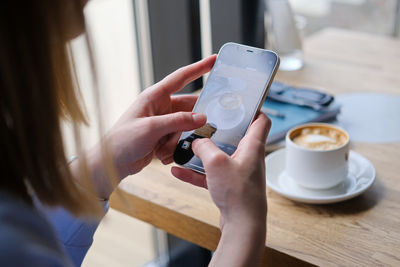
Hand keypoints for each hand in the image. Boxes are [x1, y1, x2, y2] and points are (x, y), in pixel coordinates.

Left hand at [80, 55, 215, 197]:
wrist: (112, 163)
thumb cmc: (123, 140)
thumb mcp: (151, 128)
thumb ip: (178, 121)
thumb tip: (203, 118)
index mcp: (155, 96)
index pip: (181, 77)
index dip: (199, 68)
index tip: (215, 59)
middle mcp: (161, 107)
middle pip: (189, 108)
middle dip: (190, 123)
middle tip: (195, 132)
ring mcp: (163, 122)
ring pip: (186, 128)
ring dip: (177, 141)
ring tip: (161, 150)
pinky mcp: (164, 136)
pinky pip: (180, 140)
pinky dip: (173, 149)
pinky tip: (159, 155)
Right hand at [171, 113, 270, 265]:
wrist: (242, 226)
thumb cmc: (237, 193)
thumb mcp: (216, 163)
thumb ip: (204, 147)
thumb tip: (196, 141)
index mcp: (252, 146)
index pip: (261, 120)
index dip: (253, 109)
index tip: (237, 104)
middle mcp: (248, 158)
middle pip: (235, 137)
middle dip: (217, 131)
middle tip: (202, 124)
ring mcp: (238, 173)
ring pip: (219, 157)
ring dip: (202, 153)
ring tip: (184, 148)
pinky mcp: (229, 187)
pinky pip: (211, 175)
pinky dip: (196, 172)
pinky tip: (177, 171)